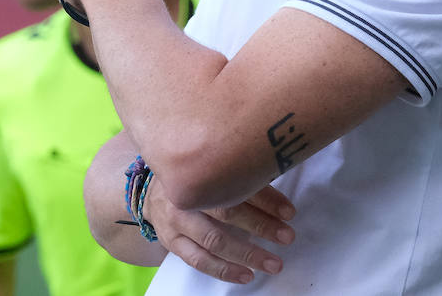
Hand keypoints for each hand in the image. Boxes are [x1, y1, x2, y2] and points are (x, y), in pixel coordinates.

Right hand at [143, 180, 295, 284]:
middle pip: (226, 211)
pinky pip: (199, 260)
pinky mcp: (172, 242)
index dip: (266, 198)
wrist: (152, 191)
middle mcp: (186, 196)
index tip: (289, 211)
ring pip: (214, 240)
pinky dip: (224, 270)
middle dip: (260, 226)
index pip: (236, 184)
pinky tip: (246, 275)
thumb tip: (277, 175)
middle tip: (286, 236)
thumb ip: (238, 172)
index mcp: (198, 171)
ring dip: (247, 253)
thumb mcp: (211, 166)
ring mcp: (177, 221)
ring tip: (273, 262)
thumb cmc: (193, 178)